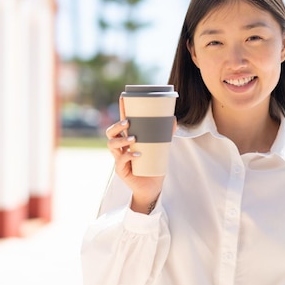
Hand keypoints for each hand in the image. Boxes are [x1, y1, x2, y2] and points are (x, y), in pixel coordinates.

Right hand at [105, 97, 175, 213]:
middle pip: (110, 133)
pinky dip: (129, 156)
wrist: (152, 187)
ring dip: (121, 140)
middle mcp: (120, 148)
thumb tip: (174, 118)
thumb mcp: (161, 148)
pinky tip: (138, 154)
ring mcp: (118, 159)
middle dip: (117, 126)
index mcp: (127, 139)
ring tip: (133, 138)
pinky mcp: (121, 170)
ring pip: (111, 145)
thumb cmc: (153, 166)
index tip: (124, 98)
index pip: (121, 122)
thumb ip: (166, 134)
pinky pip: (120, 161)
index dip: (121, 110)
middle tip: (127, 122)